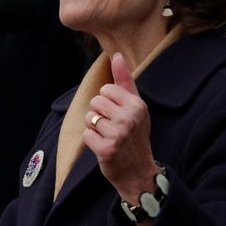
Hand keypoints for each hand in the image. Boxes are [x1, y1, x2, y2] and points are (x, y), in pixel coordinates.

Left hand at [84, 53, 159, 206]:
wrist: (139, 170)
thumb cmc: (135, 135)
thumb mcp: (136, 107)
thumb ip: (125, 80)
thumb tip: (116, 56)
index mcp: (137, 104)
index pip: (106, 89)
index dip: (107, 101)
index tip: (117, 113)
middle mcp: (129, 117)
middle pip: (95, 102)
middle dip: (99, 113)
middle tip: (112, 126)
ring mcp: (119, 133)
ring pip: (89, 117)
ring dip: (94, 127)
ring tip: (108, 136)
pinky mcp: (106, 148)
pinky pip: (86, 134)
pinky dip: (91, 141)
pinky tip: (104, 146)